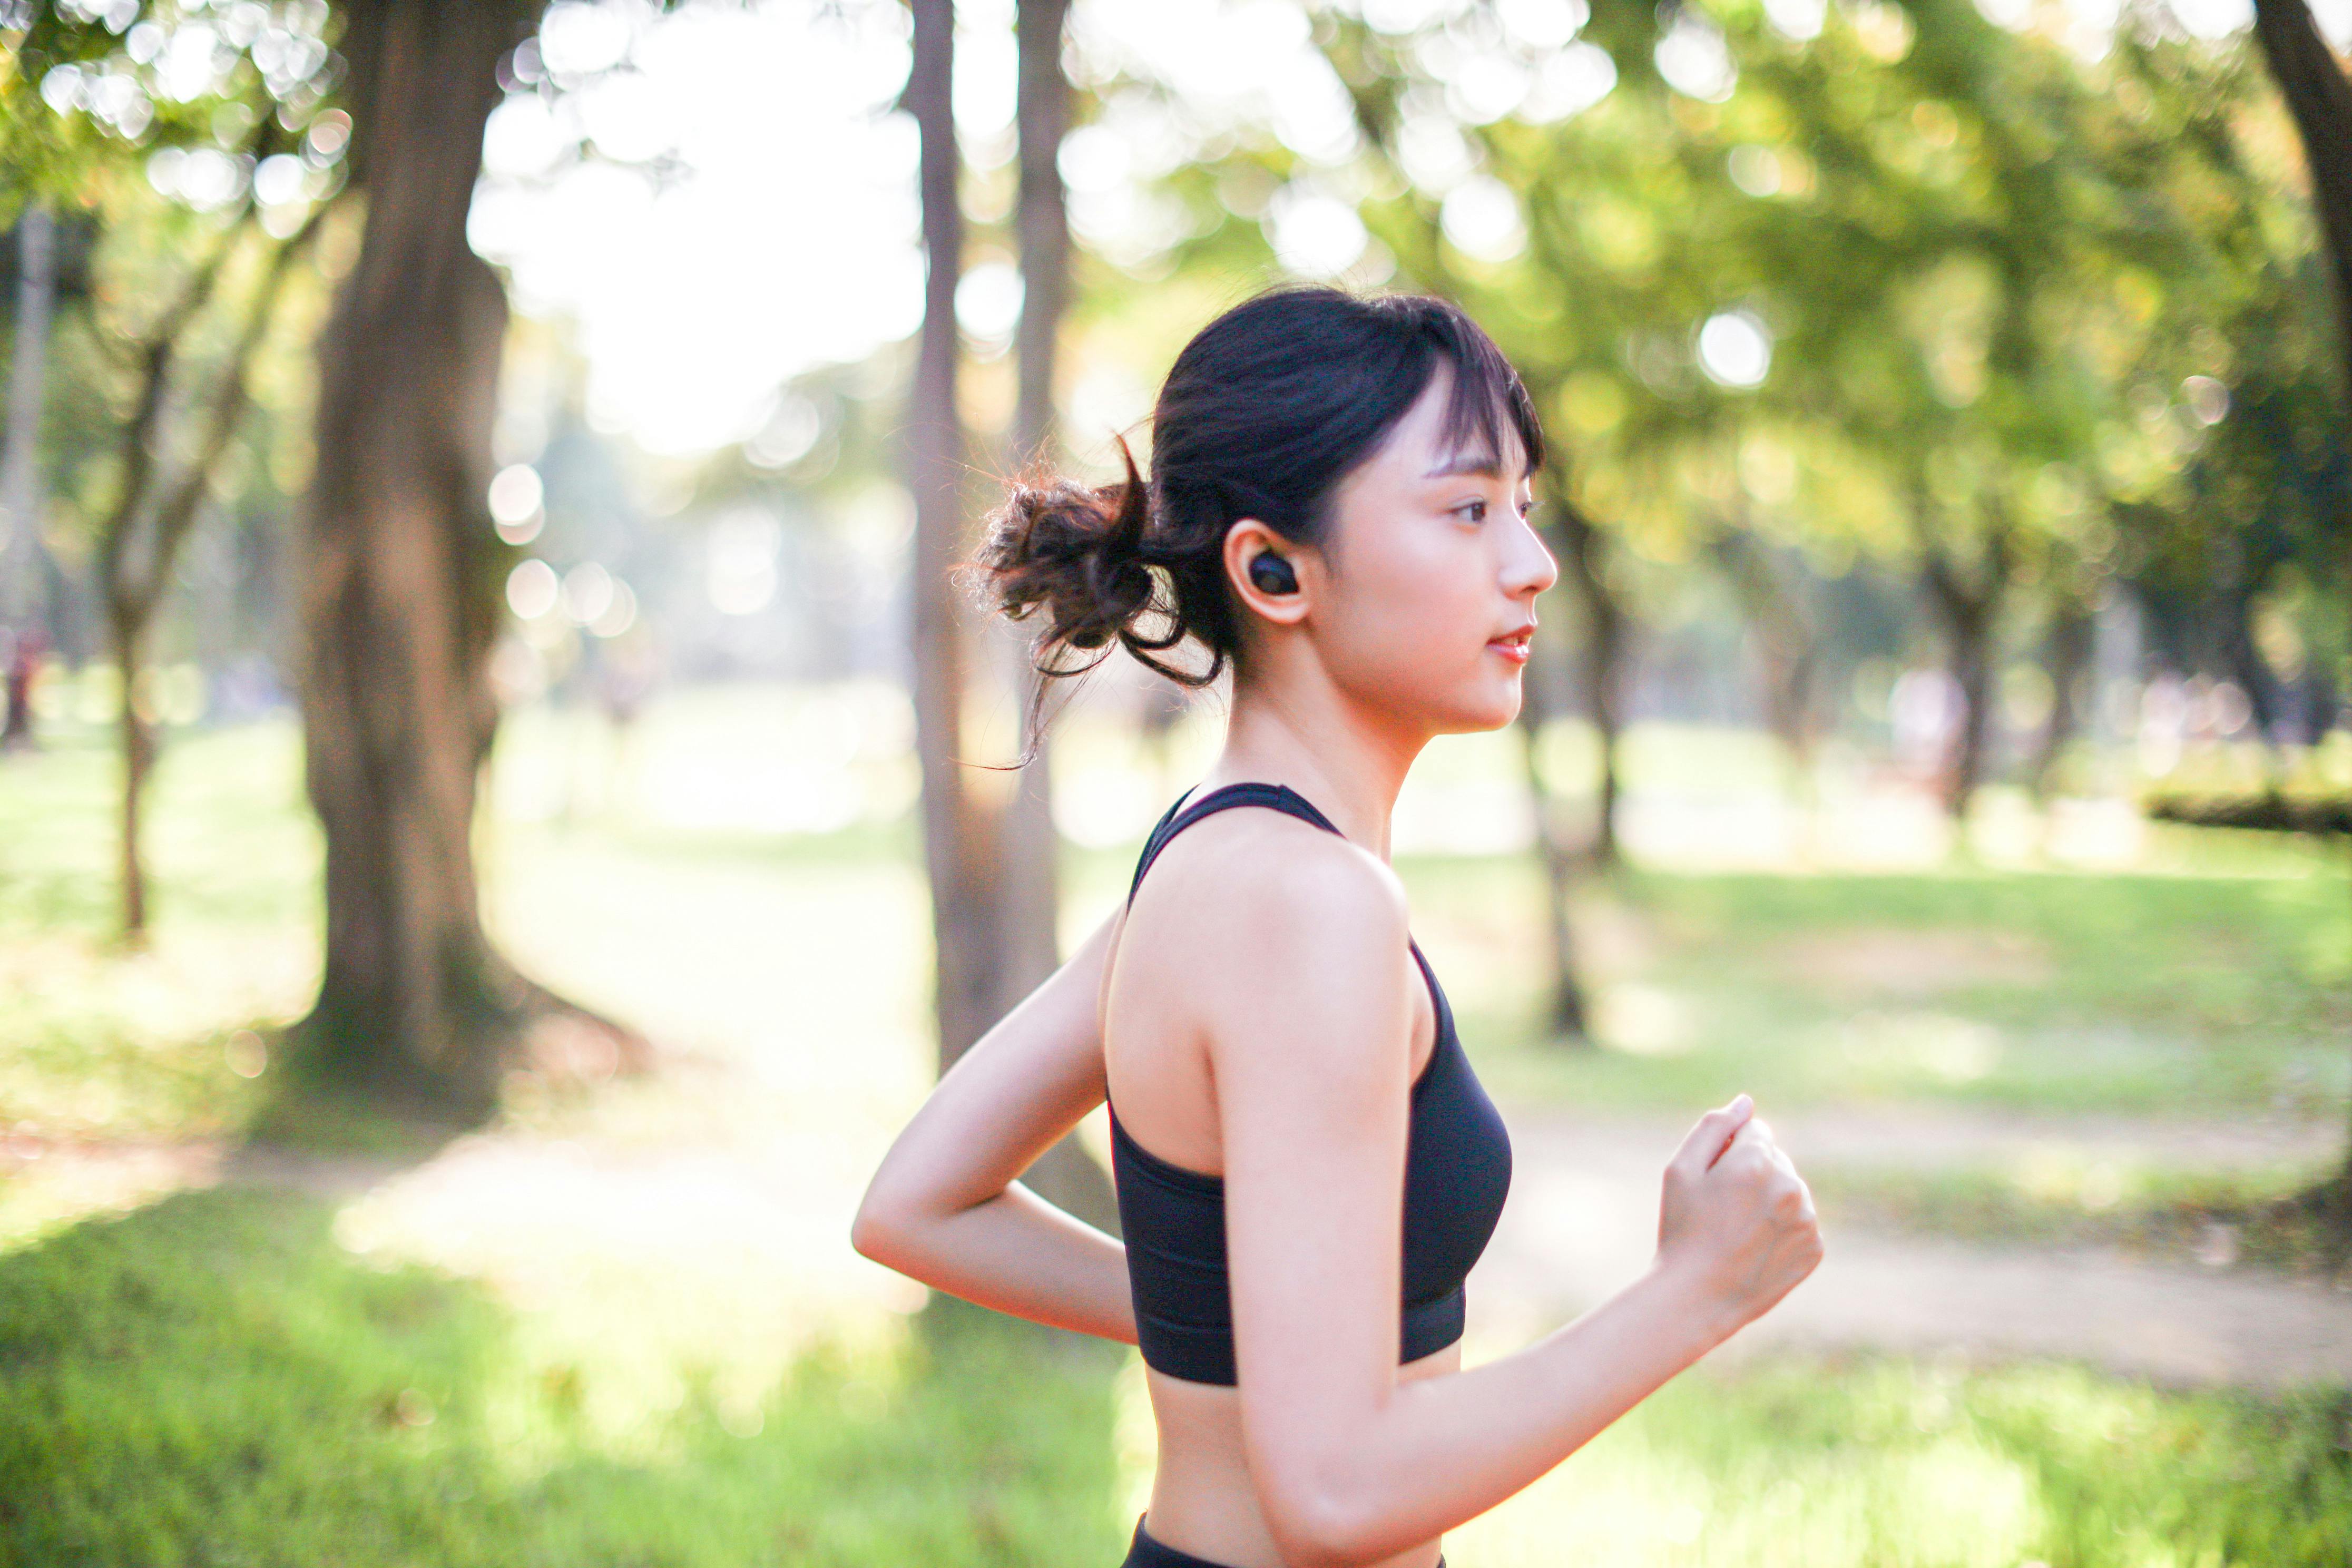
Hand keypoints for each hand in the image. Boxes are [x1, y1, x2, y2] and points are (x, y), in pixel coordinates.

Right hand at [1653, 1093, 1823, 1335]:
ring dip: (1769, 1201)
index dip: (1730, 1154)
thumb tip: (1747, 1102)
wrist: (1697, 1298)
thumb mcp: (1681, 1169)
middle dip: (1752, 1175)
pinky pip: (1800, 1223)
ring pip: (1790, 1191)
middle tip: (1722, 1212)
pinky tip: (1755, 1249)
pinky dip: (1781, 1231)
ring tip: (1738, 1232)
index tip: (1714, 1184)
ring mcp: (1807, 1219)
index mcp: (1758, 1160)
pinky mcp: (1815, 1248)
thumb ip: (1715, 1126)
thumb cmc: (1682, 1230)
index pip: (1757, 1132)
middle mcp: (1791, 1185)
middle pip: (1776, 1160)